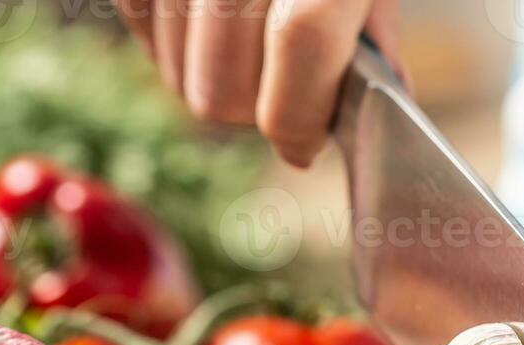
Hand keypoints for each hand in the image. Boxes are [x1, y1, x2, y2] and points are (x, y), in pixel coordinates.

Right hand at [114, 0, 403, 166]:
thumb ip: (372, 28)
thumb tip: (385, 107)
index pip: (302, 40)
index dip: (302, 111)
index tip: (307, 141)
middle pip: (223, 87)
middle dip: (257, 110)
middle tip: (281, 85)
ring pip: (178, 77)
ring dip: (214, 80)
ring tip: (244, 43)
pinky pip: (138, 30)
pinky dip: (169, 45)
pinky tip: (202, 24)